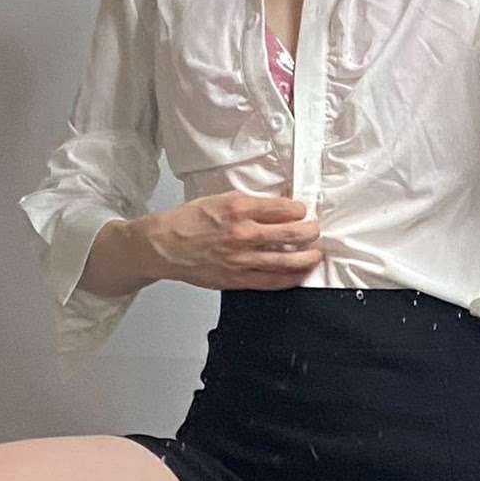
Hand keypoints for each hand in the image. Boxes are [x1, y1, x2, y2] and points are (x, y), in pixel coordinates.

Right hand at [145, 193, 322, 290]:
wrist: (163, 245)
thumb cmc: (188, 221)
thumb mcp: (219, 199)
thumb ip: (248, 204)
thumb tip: (276, 208)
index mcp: (239, 208)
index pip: (284, 208)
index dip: (299, 209)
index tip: (301, 211)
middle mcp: (243, 233)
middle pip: (292, 234)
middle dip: (310, 231)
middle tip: (314, 230)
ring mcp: (241, 258)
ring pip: (287, 260)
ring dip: (307, 256)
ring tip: (315, 253)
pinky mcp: (237, 279)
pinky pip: (271, 281)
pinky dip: (290, 278)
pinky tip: (299, 274)